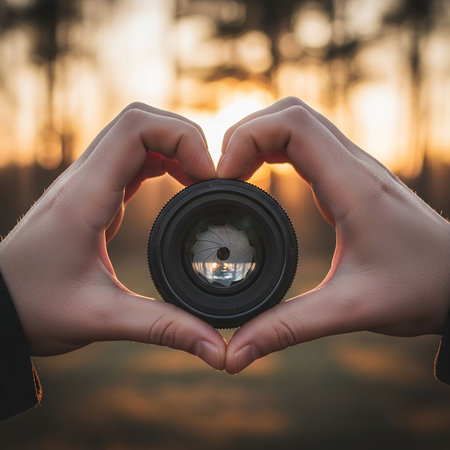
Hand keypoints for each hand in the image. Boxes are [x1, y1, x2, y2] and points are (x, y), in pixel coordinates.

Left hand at [0, 103, 225, 369]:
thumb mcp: (103, 319)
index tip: (208, 177)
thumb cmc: (35, 309)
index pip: (135, 130)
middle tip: (210, 177)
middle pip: (139, 121)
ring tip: (202, 181)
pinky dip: (163, 161)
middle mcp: (84, 178)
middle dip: (184, 138)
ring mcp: (87, 182)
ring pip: (136, 135)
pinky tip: (180, 185)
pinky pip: (131, 159)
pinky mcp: (93, 193)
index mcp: (86, 197)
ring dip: (174, 147)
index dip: (182, 139)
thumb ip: (165, 328)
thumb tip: (217, 349)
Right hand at [218, 97, 449, 373]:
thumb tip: (235, 353)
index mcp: (352, 187)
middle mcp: (353, 166)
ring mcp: (353, 167)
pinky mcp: (350, 178)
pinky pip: (306, 144)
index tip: (224, 178)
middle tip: (223, 176)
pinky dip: (274, 149)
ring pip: (298, 123)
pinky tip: (259, 178)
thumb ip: (288, 329)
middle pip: (290, 113)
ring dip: (259, 138)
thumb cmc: (419, 289)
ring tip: (233, 175)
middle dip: (246, 134)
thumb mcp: (350, 311)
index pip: (293, 125)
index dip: (247, 139)